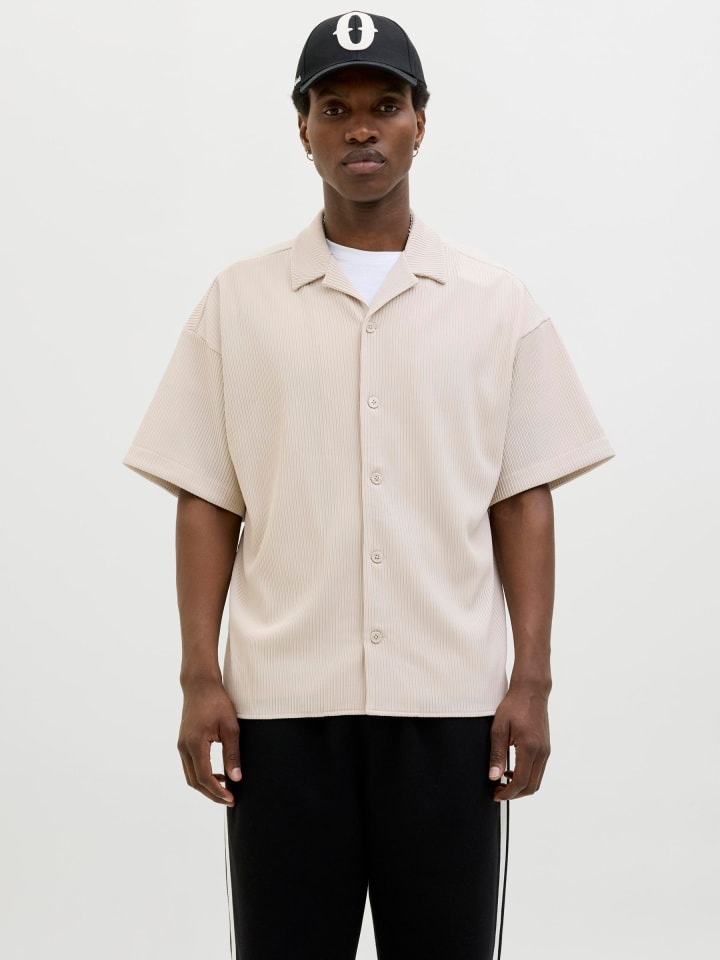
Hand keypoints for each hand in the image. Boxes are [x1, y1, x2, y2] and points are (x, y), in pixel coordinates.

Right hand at [177, 678, 241, 804]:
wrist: (200, 684)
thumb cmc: (217, 702)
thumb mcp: (230, 727)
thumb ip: (233, 754)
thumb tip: (236, 778)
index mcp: (195, 744)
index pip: (205, 778)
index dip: (218, 792)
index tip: (232, 798)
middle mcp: (184, 748)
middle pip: (195, 782)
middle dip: (212, 794)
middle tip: (230, 799)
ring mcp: (181, 746)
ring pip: (191, 776)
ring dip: (206, 786)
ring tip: (226, 789)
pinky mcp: (183, 743)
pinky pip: (190, 766)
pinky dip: (202, 775)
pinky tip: (218, 774)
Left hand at [488, 681, 549, 799]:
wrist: (531, 691)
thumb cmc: (514, 706)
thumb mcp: (499, 729)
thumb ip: (496, 754)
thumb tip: (493, 776)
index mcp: (530, 748)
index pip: (521, 782)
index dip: (508, 793)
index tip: (496, 795)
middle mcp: (542, 752)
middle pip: (532, 786)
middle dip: (515, 794)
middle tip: (498, 791)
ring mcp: (546, 751)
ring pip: (537, 781)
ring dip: (521, 786)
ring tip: (503, 782)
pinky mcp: (546, 748)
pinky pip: (538, 770)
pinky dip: (527, 777)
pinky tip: (512, 771)